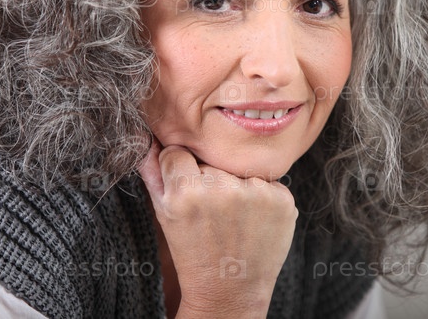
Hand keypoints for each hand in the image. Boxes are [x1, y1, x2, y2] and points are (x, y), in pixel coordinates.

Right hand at [139, 140, 297, 317]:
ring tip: (233, 219)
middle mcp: (222, 188)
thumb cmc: (192, 251)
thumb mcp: (163, 214)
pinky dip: (261, 198)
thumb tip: (146, 137)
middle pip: (211, 161)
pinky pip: (267, 182)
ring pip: (239, 169)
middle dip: (209, 179)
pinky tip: (253, 222)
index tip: (187, 195)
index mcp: (186, 191)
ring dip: (237, 186)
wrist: (230, 290)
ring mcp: (256, 193)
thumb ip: (152, 172)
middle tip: (212, 214)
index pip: (178, 152)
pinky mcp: (282, 199)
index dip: (180, 173)